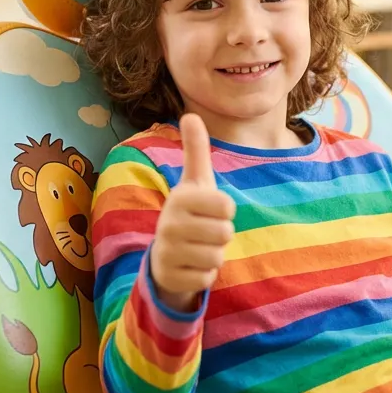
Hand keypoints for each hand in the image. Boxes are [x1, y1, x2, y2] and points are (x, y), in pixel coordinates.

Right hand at [149, 113, 235, 312]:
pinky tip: (191, 265)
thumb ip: (196, 150)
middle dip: (221, 234)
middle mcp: (169, 224)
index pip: (227, 205)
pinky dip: (205, 273)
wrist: (164, 255)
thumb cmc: (189, 212)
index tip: (210, 209)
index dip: (225, 210)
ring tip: (197, 247)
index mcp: (180, 198)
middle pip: (225, 233)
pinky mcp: (172, 278)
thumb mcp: (194, 182)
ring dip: (214, 254)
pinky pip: (208, 277)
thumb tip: (191, 114)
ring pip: (218, 256)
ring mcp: (168, 252)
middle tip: (204, 231)